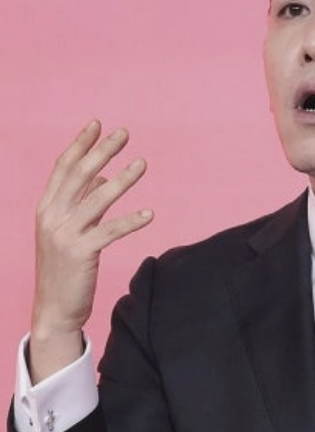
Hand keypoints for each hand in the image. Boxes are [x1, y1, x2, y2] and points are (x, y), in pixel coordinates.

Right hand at [29, 120, 152, 382]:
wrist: (54, 309)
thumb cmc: (66, 265)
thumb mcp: (70, 228)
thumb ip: (84, 201)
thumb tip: (103, 175)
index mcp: (46, 207)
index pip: (63, 167)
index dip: (81, 144)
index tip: (98, 123)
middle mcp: (51, 217)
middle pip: (79, 175)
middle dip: (102, 151)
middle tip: (124, 132)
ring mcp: (63, 234)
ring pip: (97, 200)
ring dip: (122, 179)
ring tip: (142, 162)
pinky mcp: (80, 253)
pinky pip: (110, 231)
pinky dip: (131, 221)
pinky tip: (150, 213)